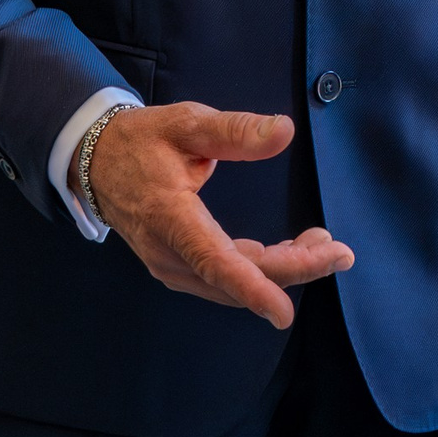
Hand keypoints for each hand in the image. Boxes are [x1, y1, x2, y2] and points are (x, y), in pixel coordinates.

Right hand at [86, 103, 352, 323]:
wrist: (97, 163)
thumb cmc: (143, 141)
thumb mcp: (186, 123)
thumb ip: (235, 130)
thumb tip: (285, 131)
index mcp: (169, 216)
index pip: (213, 260)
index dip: (251, 288)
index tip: (283, 313)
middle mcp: (168, 252)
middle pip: (237, 276)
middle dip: (294, 268)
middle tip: (340, 252)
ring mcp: (171, 267)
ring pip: (235, 283)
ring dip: (283, 270)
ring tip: (324, 245)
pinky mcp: (179, 269)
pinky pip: (226, 278)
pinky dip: (263, 271)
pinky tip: (294, 251)